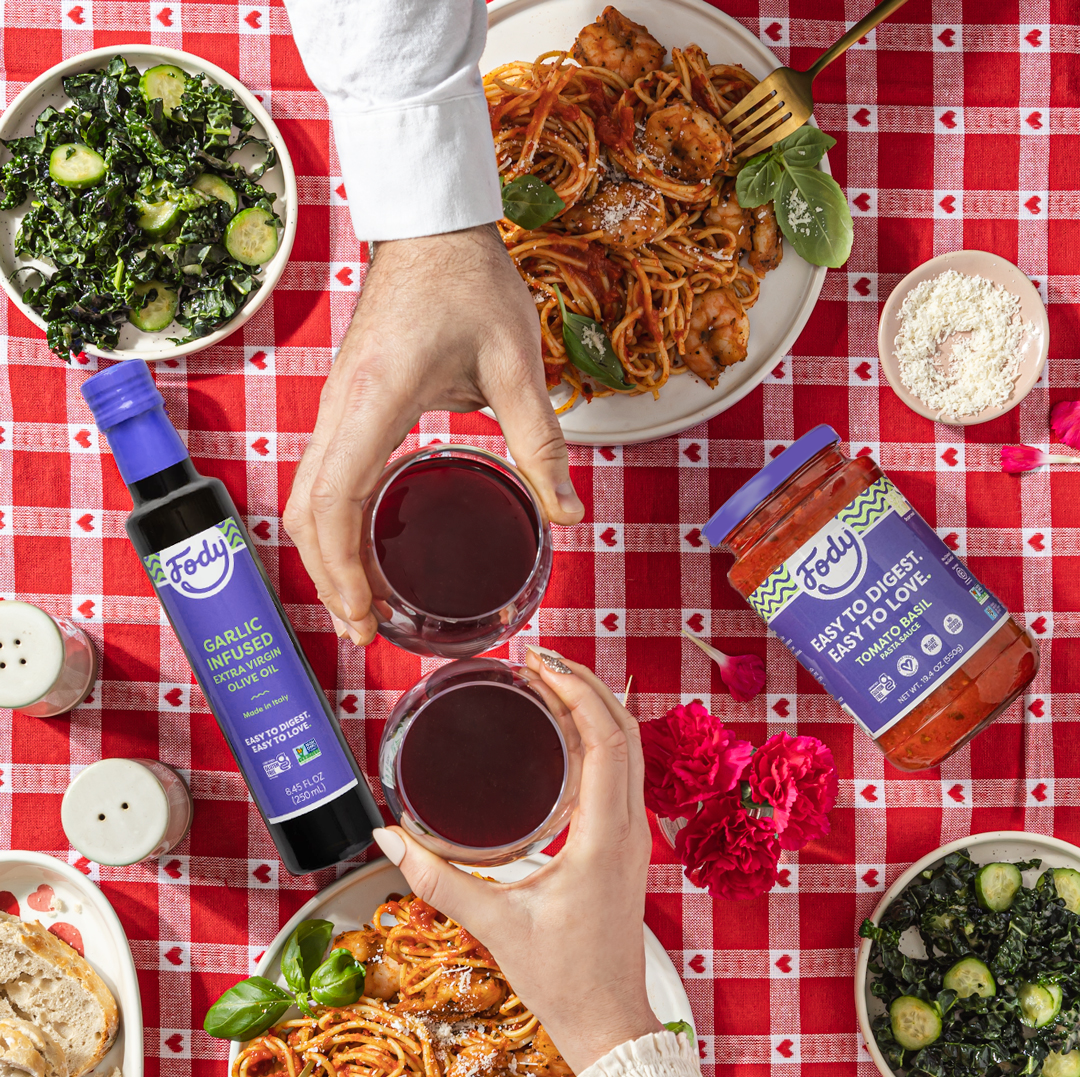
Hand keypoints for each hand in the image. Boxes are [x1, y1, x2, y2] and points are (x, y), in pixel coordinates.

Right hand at [283, 224, 585, 643]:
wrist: (430, 224)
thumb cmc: (468, 281)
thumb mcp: (516, 363)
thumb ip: (542, 443)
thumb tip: (566, 515)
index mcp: (375, 400)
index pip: (334, 502)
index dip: (342, 568)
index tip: (365, 615)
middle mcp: (339, 409)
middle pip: (306, 513)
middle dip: (330, 578)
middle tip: (366, 631)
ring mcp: (334, 407)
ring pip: (305, 498)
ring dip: (327, 555)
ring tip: (365, 605)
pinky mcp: (344, 406)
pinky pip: (322, 478)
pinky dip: (333, 525)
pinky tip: (366, 551)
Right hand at [373, 649, 662, 1071]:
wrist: (607, 1022)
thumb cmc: (562, 979)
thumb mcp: (494, 925)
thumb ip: (437, 879)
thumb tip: (389, 840)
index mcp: (604, 839)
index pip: (608, 741)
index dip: (577, 691)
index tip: (538, 664)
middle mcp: (631, 830)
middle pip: (626, 732)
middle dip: (586, 685)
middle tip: (536, 660)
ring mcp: (637, 838)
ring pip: (631, 751)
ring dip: (596, 709)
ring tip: (548, 684)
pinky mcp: (628, 848)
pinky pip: (624, 775)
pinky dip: (600, 740)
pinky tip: (563, 737)